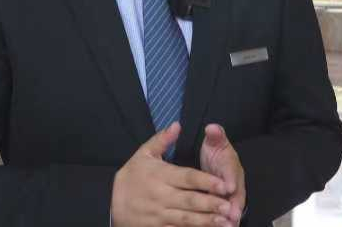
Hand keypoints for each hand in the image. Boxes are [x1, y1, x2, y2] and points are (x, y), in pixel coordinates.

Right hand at [111, 122, 234, 226]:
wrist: (111, 202)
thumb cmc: (131, 175)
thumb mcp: (143, 154)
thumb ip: (161, 140)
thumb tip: (177, 125)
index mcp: (160, 175)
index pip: (187, 178)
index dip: (206, 182)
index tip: (224, 185)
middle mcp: (161, 195)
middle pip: (190, 200)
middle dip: (210, 204)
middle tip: (229, 206)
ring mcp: (159, 214)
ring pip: (186, 219)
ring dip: (206, 221)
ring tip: (224, 222)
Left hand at [199, 124, 244, 224]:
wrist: (219, 165)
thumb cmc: (216, 154)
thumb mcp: (216, 143)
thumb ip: (215, 136)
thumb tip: (212, 127)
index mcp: (231, 167)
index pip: (232, 172)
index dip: (231, 179)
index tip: (229, 186)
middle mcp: (234, 184)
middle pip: (236, 196)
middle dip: (234, 206)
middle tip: (232, 216)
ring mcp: (231, 198)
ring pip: (232, 210)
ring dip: (230, 219)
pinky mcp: (225, 208)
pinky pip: (224, 217)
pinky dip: (220, 224)